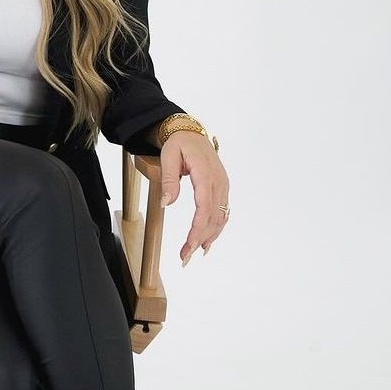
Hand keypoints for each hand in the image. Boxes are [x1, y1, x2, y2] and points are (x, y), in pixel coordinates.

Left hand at [158, 131, 229, 265]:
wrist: (191, 132)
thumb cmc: (179, 144)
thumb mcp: (168, 157)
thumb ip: (169, 180)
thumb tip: (168, 203)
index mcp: (205, 173)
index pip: (204, 206)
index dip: (198, 228)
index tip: (189, 245)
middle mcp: (218, 181)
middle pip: (213, 216)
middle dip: (200, 239)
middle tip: (185, 257)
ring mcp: (222, 185)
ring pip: (220, 217)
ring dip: (209, 237)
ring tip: (193, 253)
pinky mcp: (222, 188)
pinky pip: (222, 212)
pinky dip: (215, 228)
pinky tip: (206, 242)